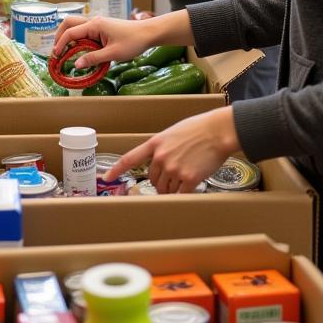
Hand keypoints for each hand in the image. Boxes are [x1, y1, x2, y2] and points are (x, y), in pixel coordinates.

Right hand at [52, 14, 158, 69]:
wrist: (148, 33)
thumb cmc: (133, 42)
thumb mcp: (113, 53)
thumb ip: (93, 58)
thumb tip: (76, 65)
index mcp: (94, 25)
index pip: (71, 32)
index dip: (61, 44)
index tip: (56, 56)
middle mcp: (93, 21)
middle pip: (69, 23)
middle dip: (59, 36)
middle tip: (57, 51)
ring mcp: (97, 24)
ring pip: (75, 26)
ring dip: (67, 36)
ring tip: (64, 51)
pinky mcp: (101, 28)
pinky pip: (84, 31)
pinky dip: (77, 38)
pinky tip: (78, 49)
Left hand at [103, 108, 239, 193]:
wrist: (218, 131)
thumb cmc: (199, 129)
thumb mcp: (173, 133)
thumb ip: (163, 147)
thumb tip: (161, 161)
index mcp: (155, 143)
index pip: (130, 158)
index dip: (116, 169)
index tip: (105, 178)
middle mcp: (161, 157)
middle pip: (152, 179)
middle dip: (160, 182)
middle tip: (173, 177)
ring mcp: (174, 169)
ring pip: (165, 189)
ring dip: (172, 189)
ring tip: (185, 178)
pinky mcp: (188, 179)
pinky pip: (181, 194)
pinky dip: (184, 194)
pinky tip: (191, 186)